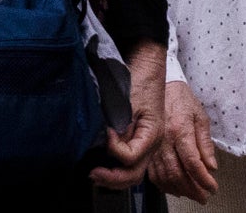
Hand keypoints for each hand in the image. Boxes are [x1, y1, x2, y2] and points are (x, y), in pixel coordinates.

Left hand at [90, 42, 169, 188]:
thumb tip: (107, 143)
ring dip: (114, 178)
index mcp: (152, 135)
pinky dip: (117, 169)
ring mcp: (146, 145)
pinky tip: (103, 167)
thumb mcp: (129, 101)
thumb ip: (119, 124)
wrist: (147, 67)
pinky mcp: (139, 141)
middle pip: (133, 174)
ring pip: (133, 174)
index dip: (114, 149)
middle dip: (112, 178)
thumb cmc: (140, 80)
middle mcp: (151, 145)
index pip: (131, 157)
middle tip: (93, 173)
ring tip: (96, 175)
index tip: (106, 133)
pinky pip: (130, 163)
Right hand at [151, 77, 222, 200]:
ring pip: (164, 176)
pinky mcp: (147, 149)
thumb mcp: (200, 117)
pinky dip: (164, 185)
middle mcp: (164, 140)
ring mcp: (153, 145)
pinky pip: (153, 173)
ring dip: (180, 190)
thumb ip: (205, 143)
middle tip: (204, 196)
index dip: (204, 180)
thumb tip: (211, 166)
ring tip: (192, 194)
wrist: (162, 88)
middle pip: (177, 174)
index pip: (193, 163)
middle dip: (193, 190)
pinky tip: (174, 188)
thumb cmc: (182, 100)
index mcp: (180, 130)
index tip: (213, 187)